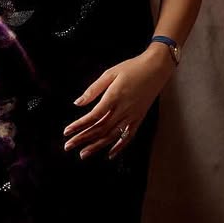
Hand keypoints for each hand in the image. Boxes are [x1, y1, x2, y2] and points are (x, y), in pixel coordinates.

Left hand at [62, 45, 173, 159]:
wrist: (156, 68)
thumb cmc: (132, 68)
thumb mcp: (109, 73)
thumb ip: (93, 90)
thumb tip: (78, 103)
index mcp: (114, 97)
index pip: (93, 116)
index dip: (79, 125)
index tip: (67, 132)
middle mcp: (123, 109)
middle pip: (100, 129)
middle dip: (83, 139)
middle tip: (68, 146)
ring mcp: (132, 115)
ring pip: (112, 135)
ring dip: (97, 146)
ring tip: (83, 154)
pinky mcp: (139, 118)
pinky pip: (128, 136)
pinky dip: (119, 146)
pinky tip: (110, 154)